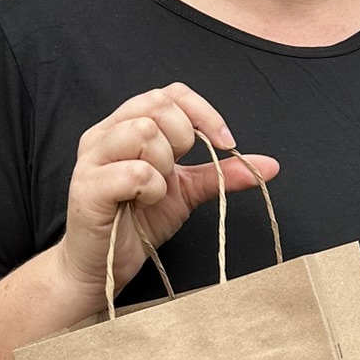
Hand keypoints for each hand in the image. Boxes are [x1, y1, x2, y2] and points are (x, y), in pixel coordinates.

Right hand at [56, 83, 278, 307]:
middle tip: (178, 171)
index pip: (169, 92)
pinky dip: (152, 187)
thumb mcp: (187, 191)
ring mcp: (92, 158)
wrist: (104, 267)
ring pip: (144, 132)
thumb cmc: (138, 222)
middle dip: (184, 137)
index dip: (203, 112)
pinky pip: (134, 171)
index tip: (225, 143)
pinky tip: (144, 202)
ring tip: (157, 188)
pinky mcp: (88, 187)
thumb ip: (222, 173)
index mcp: (125, 125)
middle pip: (157, 104)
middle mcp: (104, 133)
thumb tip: (271, 165)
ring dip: (165, 164)